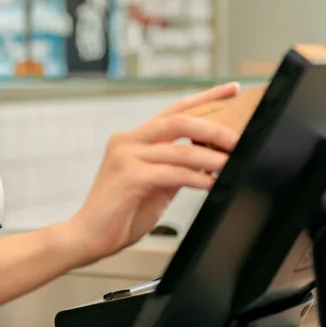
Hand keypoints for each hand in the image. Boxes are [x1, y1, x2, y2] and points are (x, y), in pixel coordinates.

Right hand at [66, 83, 241, 262]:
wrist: (88, 237)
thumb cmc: (121, 213)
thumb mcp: (156, 185)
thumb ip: (177, 168)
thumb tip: (211, 160)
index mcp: (134, 139)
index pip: (175, 110)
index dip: (206, 97)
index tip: (232, 89)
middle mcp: (128, 140)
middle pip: (179, 121)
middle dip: (213, 127)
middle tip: (238, 139)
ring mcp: (126, 156)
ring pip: (180, 149)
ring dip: (212, 157)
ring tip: (233, 164)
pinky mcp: (129, 176)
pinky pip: (173, 173)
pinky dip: (197, 178)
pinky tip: (212, 184)